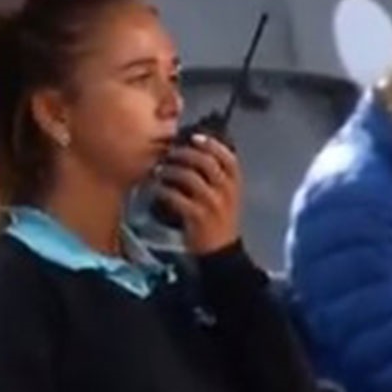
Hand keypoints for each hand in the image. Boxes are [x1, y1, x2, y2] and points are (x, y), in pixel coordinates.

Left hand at [156, 133, 242, 254]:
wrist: (220, 253)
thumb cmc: (220, 221)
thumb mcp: (226, 199)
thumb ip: (217, 179)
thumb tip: (196, 152)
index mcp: (235, 186)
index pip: (228, 158)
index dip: (211, 144)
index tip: (194, 138)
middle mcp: (226, 193)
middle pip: (206, 162)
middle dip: (184, 153)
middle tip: (169, 153)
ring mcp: (211, 205)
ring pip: (189, 176)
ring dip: (170, 170)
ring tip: (159, 170)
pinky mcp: (196, 217)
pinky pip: (175, 196)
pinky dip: (163, 190)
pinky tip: (156, 189)